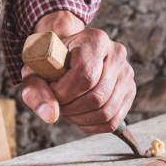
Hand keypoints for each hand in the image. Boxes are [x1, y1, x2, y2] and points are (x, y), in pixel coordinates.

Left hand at [21, 11, 135, 132]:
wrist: (67, 55)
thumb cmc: (51, 61)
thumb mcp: (35, 69)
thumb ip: (36, 90)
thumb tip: (50, 115)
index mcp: (96, 40)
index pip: (85, 77)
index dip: (64, 93)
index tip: (51, 91)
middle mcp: (117, 54)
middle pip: (97, 97)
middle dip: (71, 108)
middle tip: (58, 103)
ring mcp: (126, 73)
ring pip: (106, 112)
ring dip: (81, 119)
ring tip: (68, 109)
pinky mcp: (129, 91)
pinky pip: (113, 121)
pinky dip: (92, 125)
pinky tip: (80, 116)